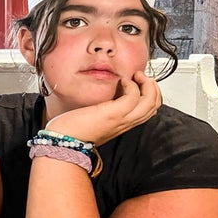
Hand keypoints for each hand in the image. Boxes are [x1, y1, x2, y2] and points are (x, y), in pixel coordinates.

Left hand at [45, 71, 161, 145]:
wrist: (63, 141)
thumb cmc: (72, 130)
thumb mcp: (94, 118)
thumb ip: (103, 110)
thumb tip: (105, 96)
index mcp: (121, 124)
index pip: (148, 111)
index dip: (149, 94)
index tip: (140, 83)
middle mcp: (125, 123)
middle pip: (154, 106)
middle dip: (153, 87)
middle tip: (141, 77)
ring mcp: (121, 119)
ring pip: (150, 102)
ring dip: (148, 84)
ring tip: (136, 76)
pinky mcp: (113, 114)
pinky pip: (133, 97)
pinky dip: (132, 85)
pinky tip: (122, 81)